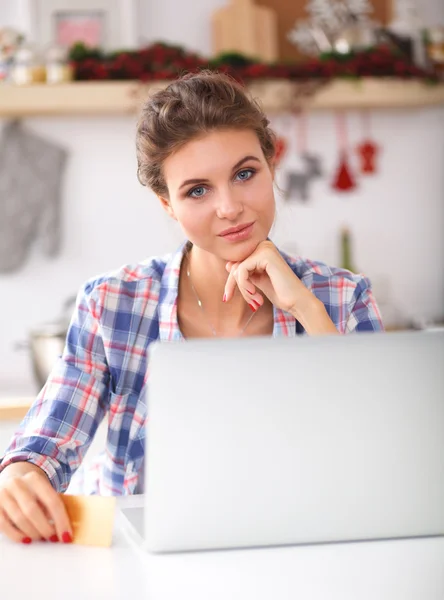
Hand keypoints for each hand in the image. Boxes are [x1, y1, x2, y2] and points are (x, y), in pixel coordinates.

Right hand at [0, 464, 72, 543]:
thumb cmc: (31, 492)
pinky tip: (26, 539)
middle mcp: (17, 484)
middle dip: (45, 528)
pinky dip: (16, 535)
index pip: (52, 501)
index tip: (66, 536)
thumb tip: (64, 530)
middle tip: (52, 538)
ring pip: (19, 518)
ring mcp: (3, 494)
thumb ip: (52, 506)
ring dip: (32, 533)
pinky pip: (4, 524)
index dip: (61, 521)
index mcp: (34, 478)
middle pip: (33, 510)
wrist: (9, 482)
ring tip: (39, 538)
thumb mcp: (43, 492)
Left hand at [223, 240, 337, 334]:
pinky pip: (241, 270)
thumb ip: (245, 273)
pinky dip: (244, 286)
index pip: (237, 263)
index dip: (231, 282)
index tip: (228, 297)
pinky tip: (255, 294)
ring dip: (243, 289)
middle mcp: (264, 245)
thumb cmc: (281, 294)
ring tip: (255, 300)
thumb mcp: (257, 281)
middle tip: (249, 302)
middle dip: (235, 286)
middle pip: (235, 265)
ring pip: (237, 269)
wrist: (297, 301)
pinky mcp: (265, 255)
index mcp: (262, 250)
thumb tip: (228, 265)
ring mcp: (265, 248)